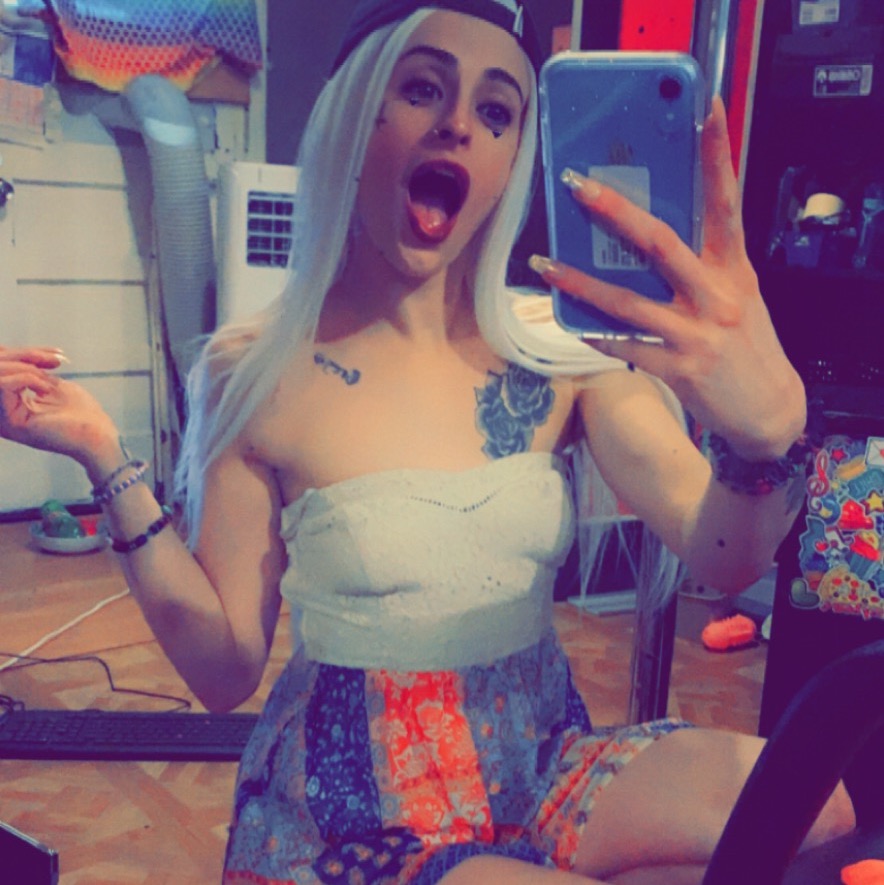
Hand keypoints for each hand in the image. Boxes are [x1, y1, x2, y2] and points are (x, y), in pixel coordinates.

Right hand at [0, 345, 120, 470]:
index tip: (54, 356)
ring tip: (50, 380)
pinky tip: (46, 388)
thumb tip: (1, 347)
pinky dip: (27, 378)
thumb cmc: (79, 410)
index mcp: (6, 402)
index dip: (21, 352)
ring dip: (26, 367)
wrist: (97, 433)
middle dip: (25, 355)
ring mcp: (2, 420)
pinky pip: (2, 385)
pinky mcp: (11, 424)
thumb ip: (24, 368)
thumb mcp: (46, 380)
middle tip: (54, 362)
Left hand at [533, 97, 805, 459]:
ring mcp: (696, 333)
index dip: (716, 155)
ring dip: (580, 282)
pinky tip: (569, 321)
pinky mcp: (677, 368)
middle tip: (578, 185)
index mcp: (734, 268)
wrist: (769, 408)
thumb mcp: (737, 294)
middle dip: (616, 211)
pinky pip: (624, 346)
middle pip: (661, 242)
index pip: (725, 201)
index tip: (704, 109)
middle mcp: (716, 295)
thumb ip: (702, 264)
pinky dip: (594, 333)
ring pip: (627, 301)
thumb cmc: (746, 343)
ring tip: (544, 263)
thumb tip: (645, 237)